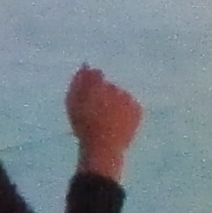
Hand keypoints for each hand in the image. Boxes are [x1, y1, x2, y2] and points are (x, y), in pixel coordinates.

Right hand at [67, 66, 141, 181]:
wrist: (103, 147)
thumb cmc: (84, 126)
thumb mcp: (74, 103)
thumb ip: (79, 82)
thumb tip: (86, 65)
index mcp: (98, 85)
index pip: (96, 76)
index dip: (92, 86)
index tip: (90, 100)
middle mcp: (115, 88)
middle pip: (109, 87)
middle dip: (104, 95)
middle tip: (97, 114)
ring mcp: (128, 99)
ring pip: (120, 95)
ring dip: (115, 103)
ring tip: (108, 120)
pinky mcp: (137, 110)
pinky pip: (131, 106)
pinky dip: (126, 111)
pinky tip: (118, 123)